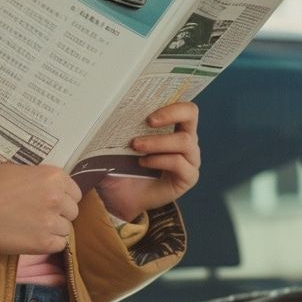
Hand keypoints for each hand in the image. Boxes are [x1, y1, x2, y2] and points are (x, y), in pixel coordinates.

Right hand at [0, 162, 81, 254]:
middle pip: (72, 211)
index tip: (52, 202)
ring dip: (53, 230)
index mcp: (52, 175)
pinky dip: (48, 243)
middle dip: (60, 214)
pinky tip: (32, 238)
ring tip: (33, 228)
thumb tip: (45, 185)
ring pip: (66, 229)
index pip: (74, 192)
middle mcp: (57, 197)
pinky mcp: (44, 243)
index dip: (63, 197)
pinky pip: (59, 245)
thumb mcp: (14, 170)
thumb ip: (36, 177)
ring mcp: (52, 221)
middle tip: (40, 216)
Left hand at [95, 101, 200, 221]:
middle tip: (148, 121)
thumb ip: (121, 125)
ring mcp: (190, 159)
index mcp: (173, 126)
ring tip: (136, 146)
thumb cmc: (122, 166)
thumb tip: (110, 107)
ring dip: (158, 141)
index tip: (148, 111)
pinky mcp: (188, 177)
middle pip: (191, 114)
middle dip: (169, 114)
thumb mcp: (118, 142)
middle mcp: (186, 140)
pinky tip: (143, 163)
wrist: (120, 198)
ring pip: (184, 141)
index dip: (170, 103)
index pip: (182, 106)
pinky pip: (179, 163)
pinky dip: (160, 160)